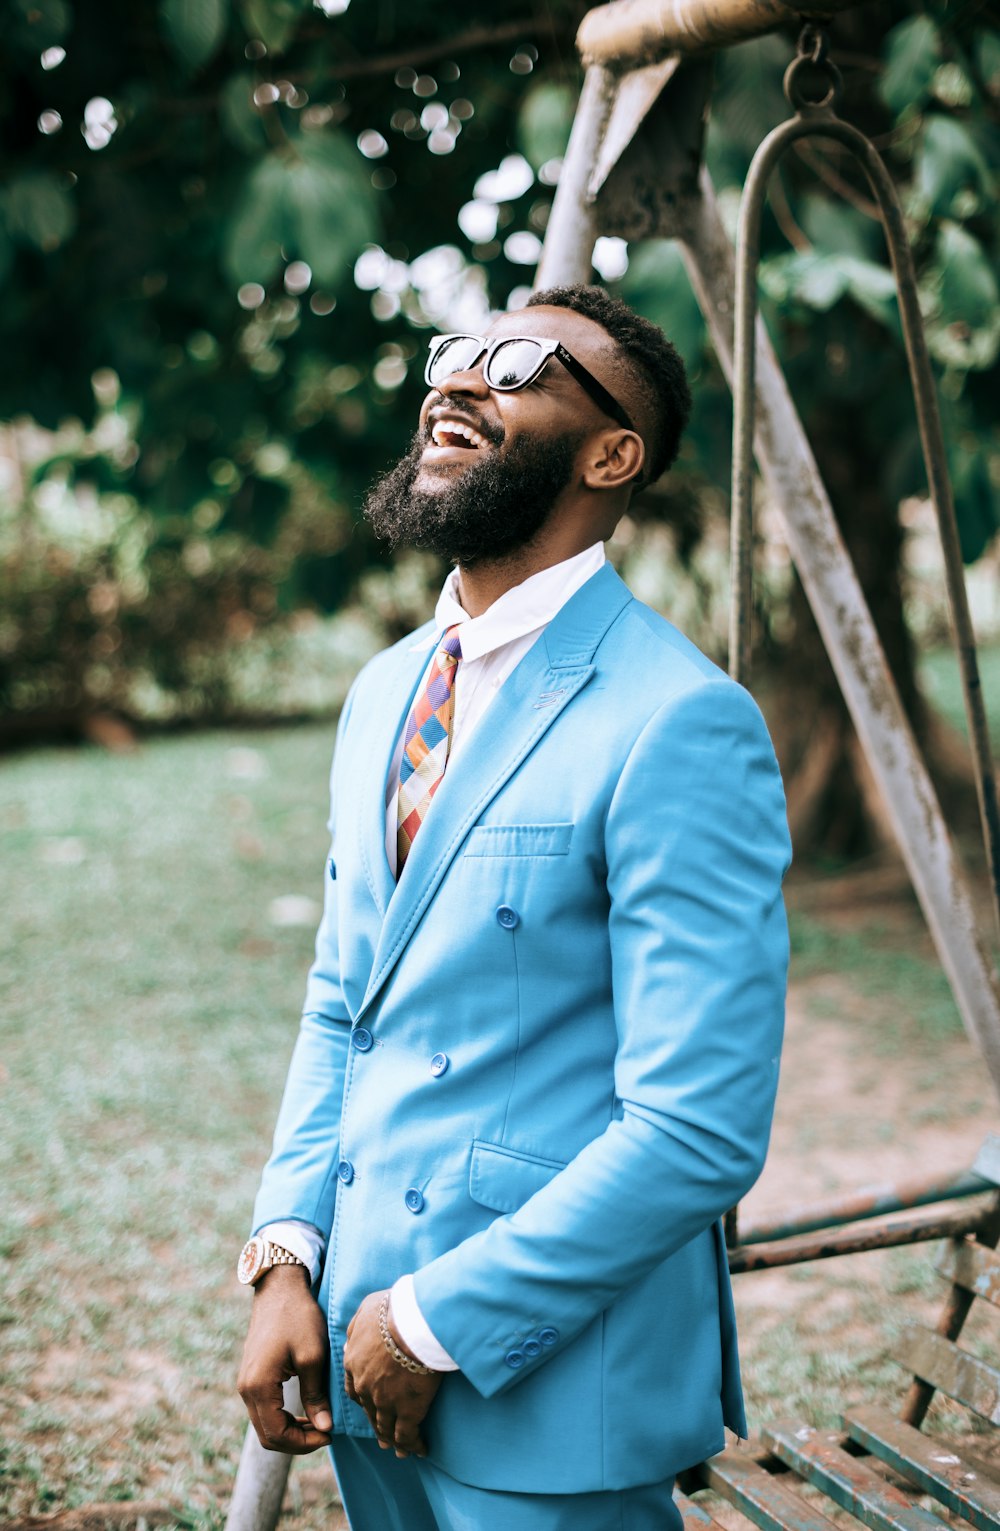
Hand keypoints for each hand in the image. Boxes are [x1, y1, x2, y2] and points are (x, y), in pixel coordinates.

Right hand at [237, 1265, 332, 1453]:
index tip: (329, 1435)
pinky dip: (283, 1418)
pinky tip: (305, 1412)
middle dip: (297, 1442)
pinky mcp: (251, 1375)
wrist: (279, 1287)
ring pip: (265, 1424)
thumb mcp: (313, 1355)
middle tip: (326, 1434)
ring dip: (290, 1431)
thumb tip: (324, 1429)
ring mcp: (246, 1382)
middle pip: (267, 1435)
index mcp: (259, 1386)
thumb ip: (315, 1396)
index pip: (277, 1435)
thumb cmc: (299, 1317)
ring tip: (319, 1425)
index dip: (304, 1443)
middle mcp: (246, 1389)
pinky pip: (264, 1410)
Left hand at [343, 1290, 441, 1458]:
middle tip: (384, 1436)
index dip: (363, 1399)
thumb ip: (357, 1328)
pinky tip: (421, 1450)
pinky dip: (413, 1445)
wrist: (413, 1323)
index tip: (370, 1405)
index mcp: (354, 1363)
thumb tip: (352, 1340)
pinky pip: (407, 1435)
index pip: (353, 1389)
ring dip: (393, 1440)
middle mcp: (365, 1387)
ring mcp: (385, 1401)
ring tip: (400, 1449)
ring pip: (386, 1427)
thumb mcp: (366, 1310)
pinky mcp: (408, 1410)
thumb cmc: (393, 1309)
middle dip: (377, 1424)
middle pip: (369, 1411)